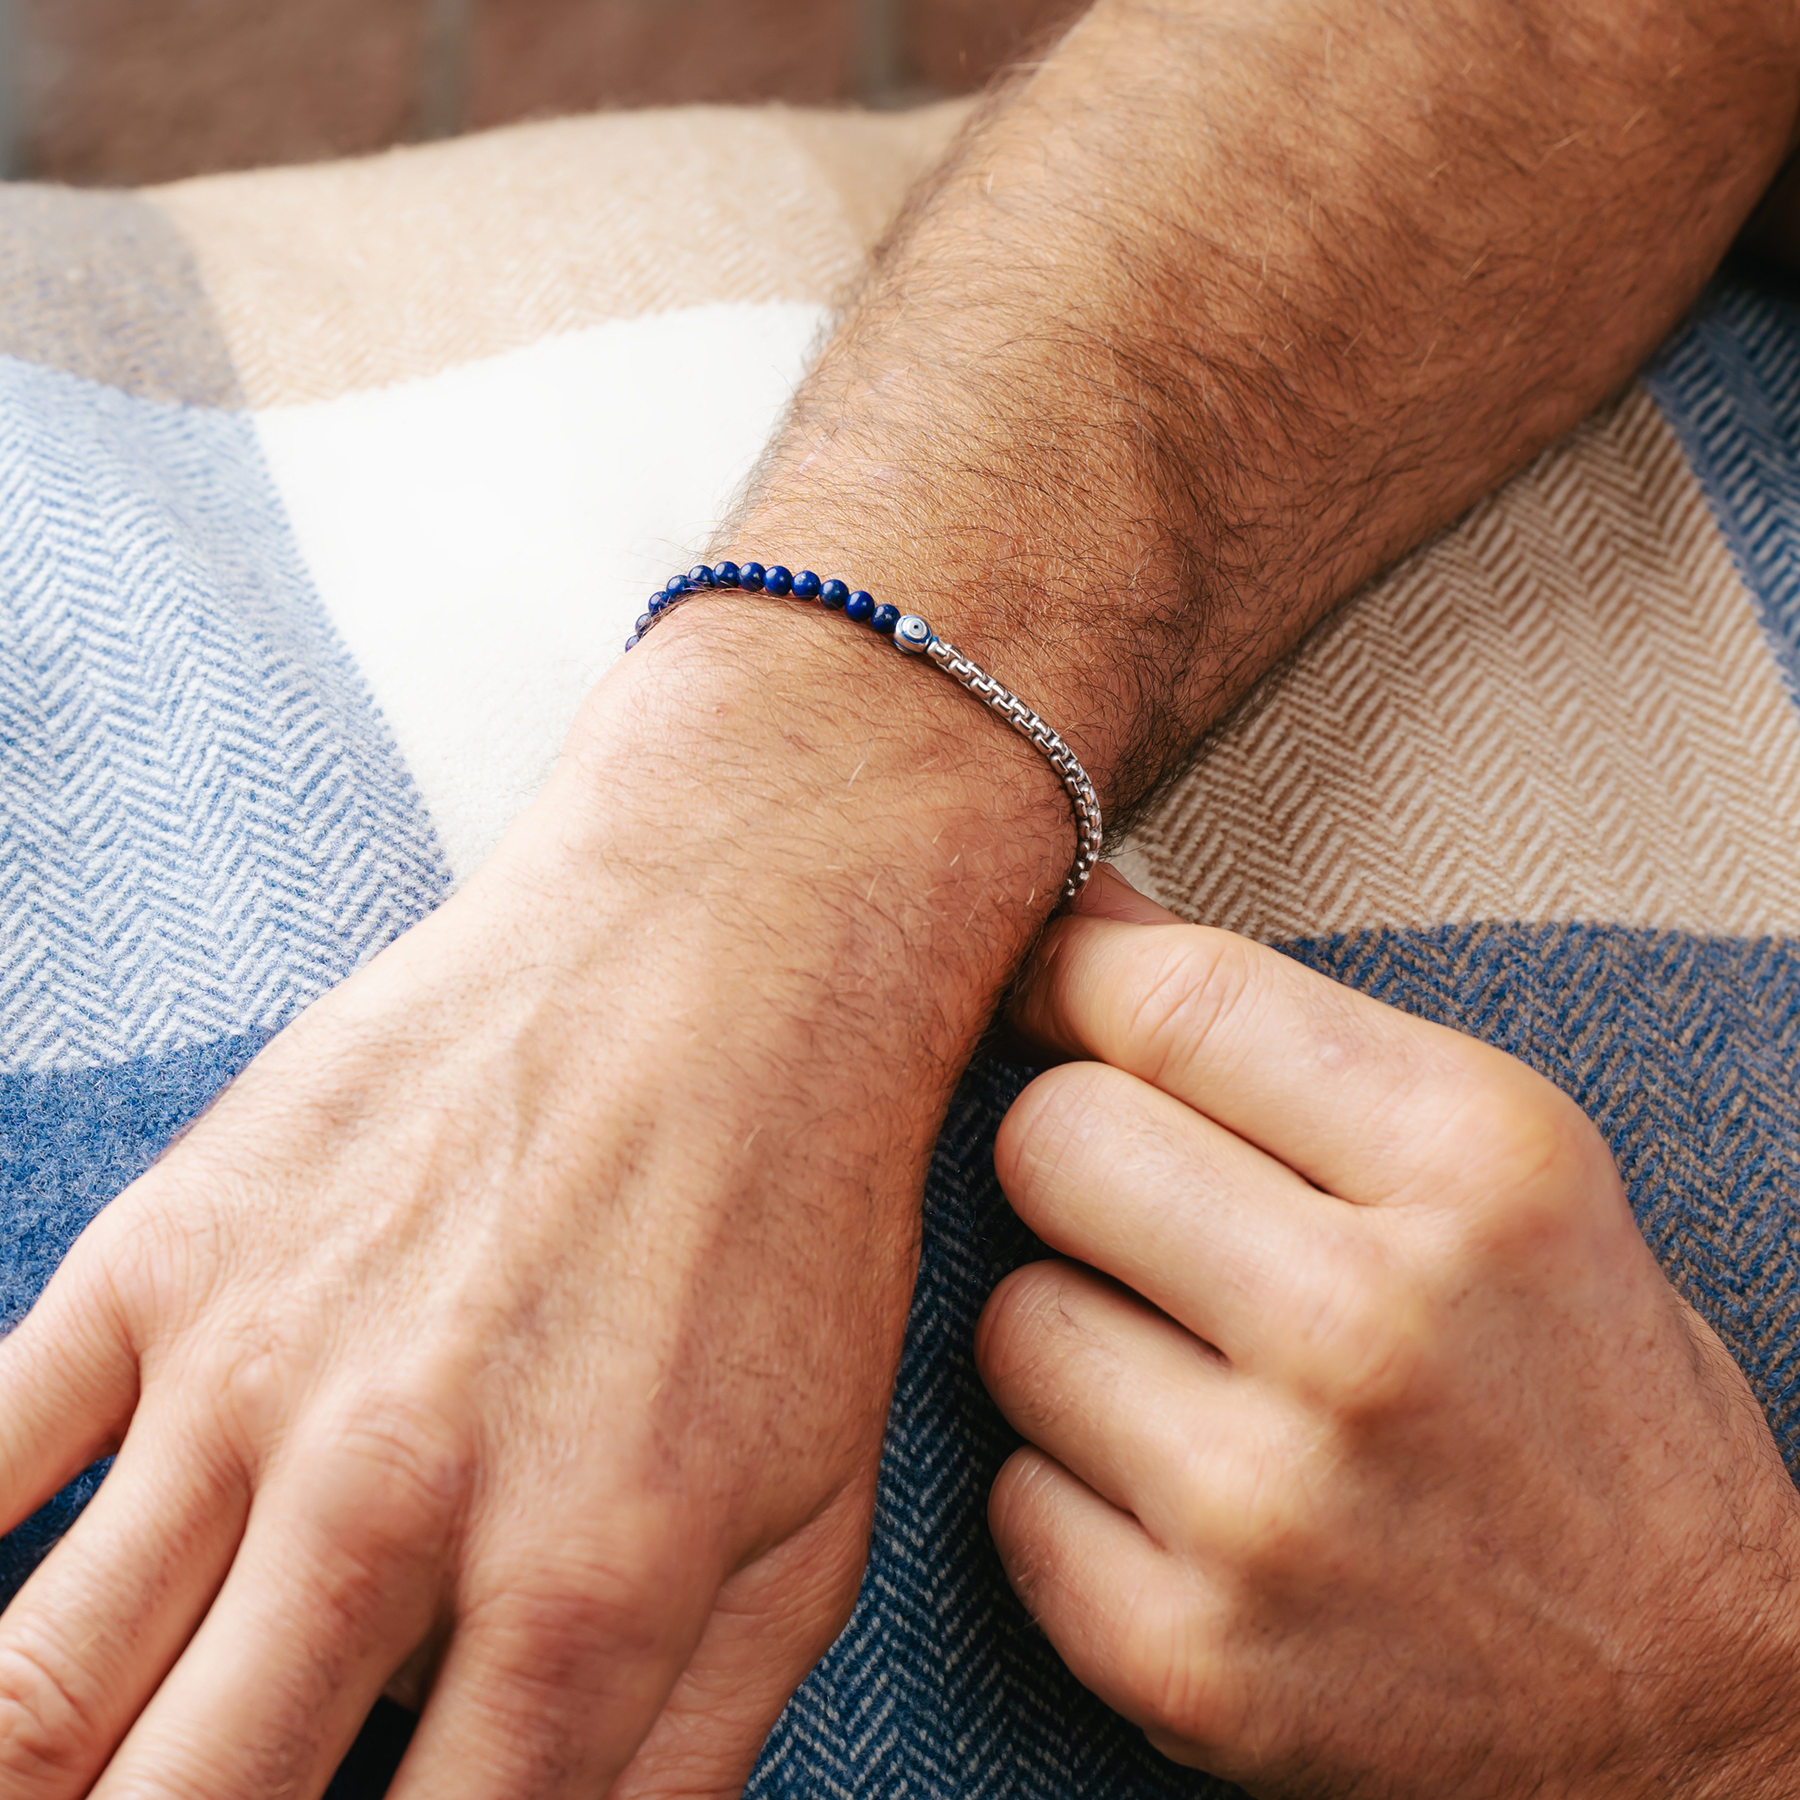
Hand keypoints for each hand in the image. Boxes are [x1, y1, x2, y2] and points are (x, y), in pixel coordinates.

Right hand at [0, 606, 1065, 1799]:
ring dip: (33, 1779)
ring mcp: (252, 1369)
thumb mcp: (808, 1520)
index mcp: (582, 1598)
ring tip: (79, 1781)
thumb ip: (681, 1757)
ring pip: (28, 1705)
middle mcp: (391, 1504)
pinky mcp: (167, 1250)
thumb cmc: (784, 1230)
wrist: (724, 953)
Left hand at [975, 870, 1799, 1796]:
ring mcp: (1270, 1505)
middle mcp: (1370, 1326)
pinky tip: (1189, 1505)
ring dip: (1076, 1335)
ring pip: (1011, 1320)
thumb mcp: (1506, 1171)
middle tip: (1150, 1213)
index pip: (1172, 1000)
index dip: (1073, 982)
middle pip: (1051, 1141)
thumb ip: (1287, 1034)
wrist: (1687, 1705)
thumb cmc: (1583, 1402)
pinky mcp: (1189, 1657)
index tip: (1049, 997)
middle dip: (1076, 1159)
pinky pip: (1011, 1495)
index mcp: (1474, 1165)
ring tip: (1197, 1379)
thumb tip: (1078, 918)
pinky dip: (1076, 1493)